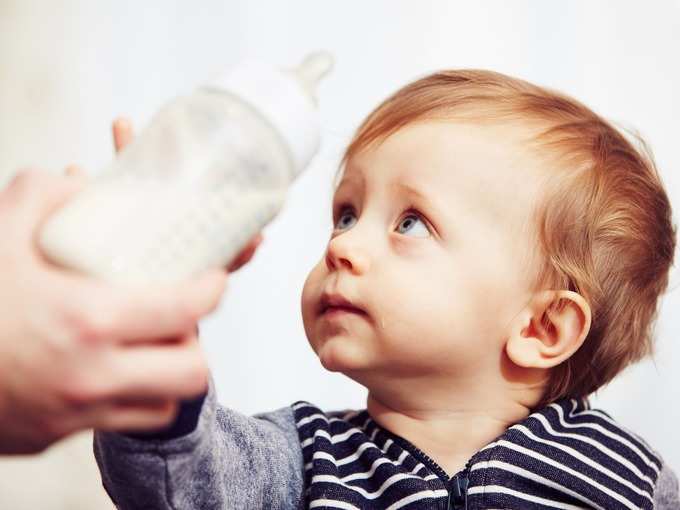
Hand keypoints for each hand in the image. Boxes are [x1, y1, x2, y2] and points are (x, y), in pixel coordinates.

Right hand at [0, 118, 260, 453]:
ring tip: (152, 344)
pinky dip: (133, 396)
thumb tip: (86, 184)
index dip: (212, 289)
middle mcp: (90, 374)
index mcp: (86, 318)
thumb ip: (49, 196)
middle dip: (195, 339)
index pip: (185, 308)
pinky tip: (115, 370)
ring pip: (165, 402)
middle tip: (180, 317)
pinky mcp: (57, 436)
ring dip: (168, 372)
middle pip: (191, 369)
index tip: (213, 277)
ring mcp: (77, 412)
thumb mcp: (1, 232)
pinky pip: (124, 423)